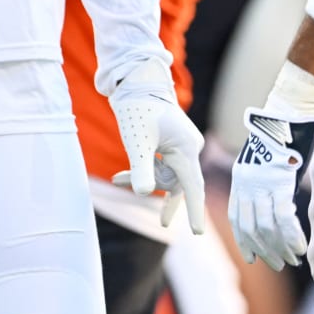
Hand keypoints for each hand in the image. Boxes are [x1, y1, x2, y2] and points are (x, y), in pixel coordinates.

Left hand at [108, 60, 207, 232]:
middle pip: (179, 183)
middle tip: (161, 223)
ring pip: (165, 174)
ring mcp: (179, 144)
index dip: (194, 211)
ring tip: (116, 179)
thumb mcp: (137, 141)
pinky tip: (120, 177)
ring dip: (144, 178)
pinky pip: (160, 164)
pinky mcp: (169, 141)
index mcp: (186, 149)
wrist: (135, 80)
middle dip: (166, 200)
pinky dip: (144, 170)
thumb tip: (142, 193)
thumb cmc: (138, 108)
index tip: (196, 233)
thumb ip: (141, 168)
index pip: (193, 187)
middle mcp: (188, 147)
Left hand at [229, 105, 313, 269]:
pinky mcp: (279, 180)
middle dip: (265, 250)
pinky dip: (292, 236)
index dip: (244, 241)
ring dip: (280, 248)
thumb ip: (267, 186)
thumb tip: (279, 211)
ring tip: (294, 259)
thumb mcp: (266, 163)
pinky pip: (282, 217)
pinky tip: (301, 246)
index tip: (253, 258)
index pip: (237, 218)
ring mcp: (262, 183)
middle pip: (250, 227)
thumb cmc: (281, 136)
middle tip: (279, 264)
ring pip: (265, 227)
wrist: (287, 111)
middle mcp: (247, 183)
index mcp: (240, 179)